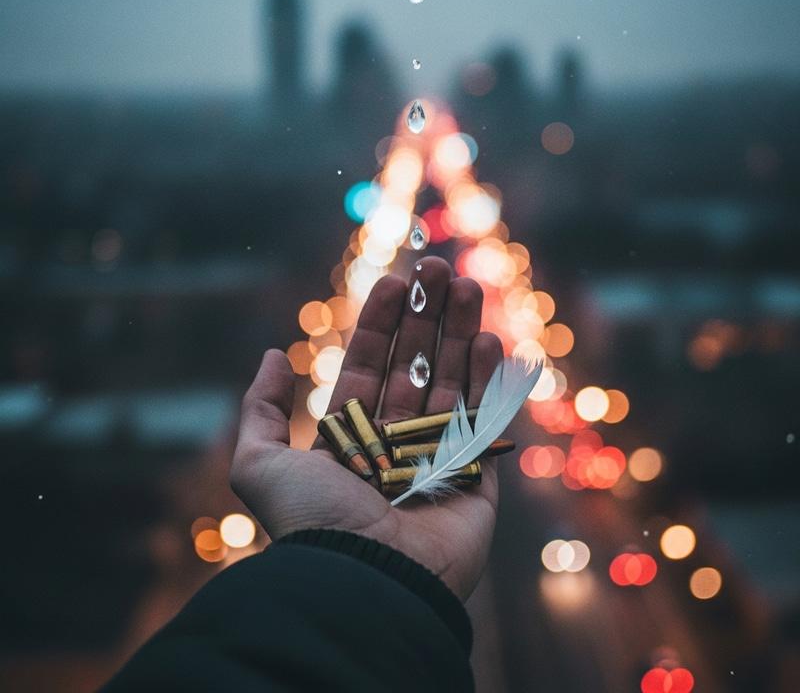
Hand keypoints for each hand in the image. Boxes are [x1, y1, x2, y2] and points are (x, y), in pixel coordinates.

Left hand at [230, 256, 503, 600]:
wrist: (364, 583)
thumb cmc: (311, 523)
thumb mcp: (260, 463)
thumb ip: (261, 409)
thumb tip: (273, 354)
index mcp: (351, 437)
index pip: (369, 365)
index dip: (381, 322)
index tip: (395, 280)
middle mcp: (393, 443)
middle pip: (415, 364)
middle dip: (427, 316)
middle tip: (439, 268)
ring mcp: (436, 458)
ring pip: (452, 383)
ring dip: (462, 333)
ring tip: (469, 287)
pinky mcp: (475, 480)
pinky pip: (483, 422)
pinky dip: (490, 382)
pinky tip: (490, 341)